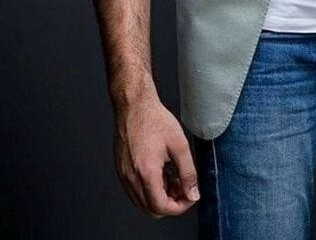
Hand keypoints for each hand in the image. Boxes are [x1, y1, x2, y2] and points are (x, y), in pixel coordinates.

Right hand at [113, 90, 199, 217]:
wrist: (134, 106)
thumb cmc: (154, 119)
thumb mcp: (179, 145)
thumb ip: (188, 172)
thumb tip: (193, 193)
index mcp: (146, 172)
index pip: (162, 207)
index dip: (179, 207)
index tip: (190, 195)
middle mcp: (131, 178)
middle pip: (151, 209)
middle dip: (170, 203)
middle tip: (182, 186)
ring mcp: (124, 175)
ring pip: (142, 202)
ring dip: (159, 197)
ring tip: (172, 177)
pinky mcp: (121, 170)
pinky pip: (135, 191)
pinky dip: (149, 189)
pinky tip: (160, 171)